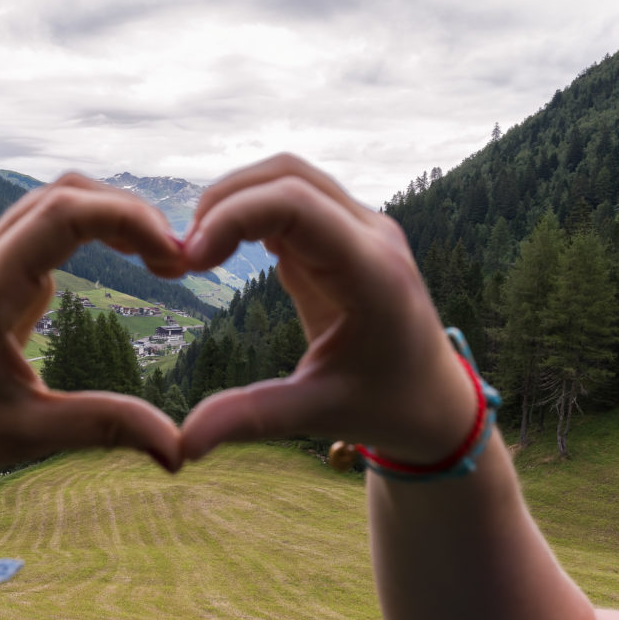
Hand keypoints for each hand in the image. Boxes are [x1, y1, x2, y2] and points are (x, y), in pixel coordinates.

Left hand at [0, 175, 185, 573]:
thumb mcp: (27, 435)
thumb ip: (103, 428)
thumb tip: (179, 450)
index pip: (60, 216)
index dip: (126, 218)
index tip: (176, 257)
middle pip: (62, 195)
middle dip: (129, 214)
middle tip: (180, 260)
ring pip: (53, 203)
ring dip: (111, 217)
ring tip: (162, 259)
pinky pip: (44, 228)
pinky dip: (93, 230)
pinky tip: (127, 260)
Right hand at [179, 154, 476, 463]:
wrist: (436, 401)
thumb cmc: (387, 407)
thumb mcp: (318, 414)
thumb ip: (251, 419)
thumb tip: (183, 444)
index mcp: (371, 272)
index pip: (296, 204)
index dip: (233, 218)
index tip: (188, 261)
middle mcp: (370, 236)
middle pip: (287, 175)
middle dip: (224, 203)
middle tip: (181, 257)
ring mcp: (360, 230)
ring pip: (288, 178)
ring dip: (235, 203)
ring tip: (197, 254)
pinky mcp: (344, 236)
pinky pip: (292, 201)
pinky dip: (249, 214)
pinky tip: (221, 252)